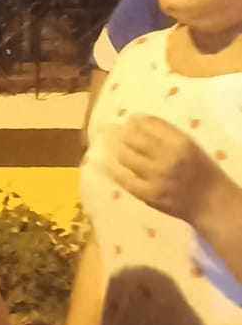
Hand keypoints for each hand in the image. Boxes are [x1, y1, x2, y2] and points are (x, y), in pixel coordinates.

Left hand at [108, 115, 237, 229]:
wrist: (211, 204)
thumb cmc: (201, 171)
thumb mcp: (190, 146)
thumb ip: (166, 133)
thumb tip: (134, 121)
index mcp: (181, 142)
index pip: (150, 124)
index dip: (136, 120)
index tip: (130, 120)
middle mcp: (167, 158)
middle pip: (133, 138)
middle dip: (124, 134)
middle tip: (120, 135)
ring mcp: (156, 177)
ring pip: (125, 156)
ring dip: (119, 151)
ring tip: (118, 150)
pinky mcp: (148, 194)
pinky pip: (124, 178)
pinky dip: (116, 170)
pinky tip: (113, 167)